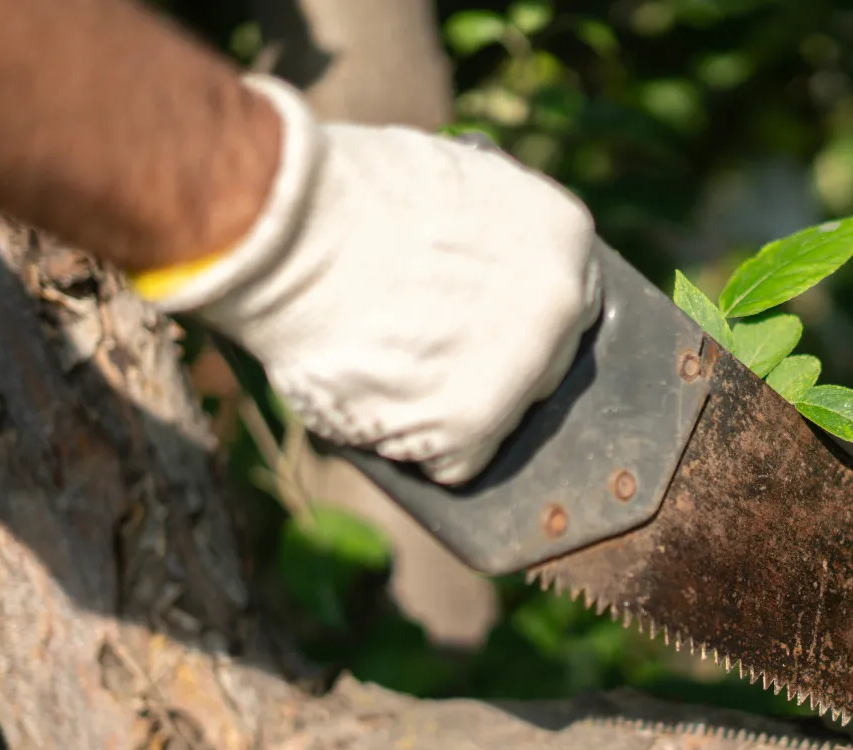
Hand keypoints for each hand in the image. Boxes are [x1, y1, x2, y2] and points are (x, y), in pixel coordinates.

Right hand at [138, 75, 600, 484]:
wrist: (289, 229)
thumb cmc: (340, 194)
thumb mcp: (443, 184)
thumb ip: (482, 239)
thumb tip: (475, 280)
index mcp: (563, 234)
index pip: (562, 301)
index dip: (517, 320)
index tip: (482, 329)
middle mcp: (560, 304)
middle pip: (538, 365)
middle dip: (489, 370)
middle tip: (425, 356)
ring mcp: (521, 370)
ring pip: (494, 415)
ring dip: (446, 409)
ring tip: (384, 370)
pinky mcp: (473, 426)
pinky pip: (454, 463)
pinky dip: (412, 447)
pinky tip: (375, 401)